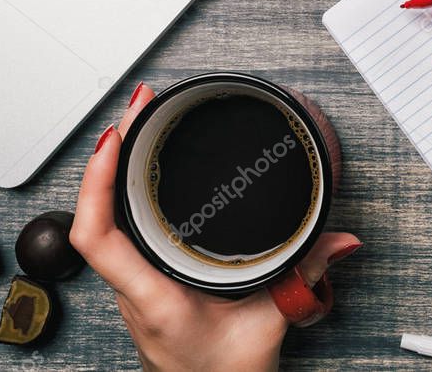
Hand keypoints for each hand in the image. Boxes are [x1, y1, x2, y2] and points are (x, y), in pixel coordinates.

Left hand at [71, 84, 360, 371]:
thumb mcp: (268, 326)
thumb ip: (303, 279)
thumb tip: (338, 242)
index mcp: (154, 298)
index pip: (99, 237)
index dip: (98, 183)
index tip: (117, 138)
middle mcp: (132, 290)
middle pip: (93, 213)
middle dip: (109, 152)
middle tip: (137, 107)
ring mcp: (131, 286)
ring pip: (98, 220)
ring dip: (110, 169)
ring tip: (134, 124)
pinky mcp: (138, 282)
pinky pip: (113, 231)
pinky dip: (118, 190)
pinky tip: (134, 168)